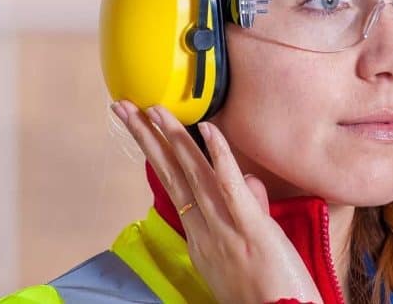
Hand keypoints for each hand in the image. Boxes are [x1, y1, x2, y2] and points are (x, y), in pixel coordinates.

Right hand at [111, 101, 322, 303]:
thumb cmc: (267, 294)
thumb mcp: (249, 248)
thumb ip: (248, 209)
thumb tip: (248, 182)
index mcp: (202, 237)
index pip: (174, 185)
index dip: (156, 153)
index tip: (142, 126)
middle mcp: (205, 232)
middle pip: (173, 175)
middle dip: (147, 139)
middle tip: (125, 108)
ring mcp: (226, 231)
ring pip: (194, 176)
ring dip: (173, 139)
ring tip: (154, 109)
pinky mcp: (253, 232)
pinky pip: (232, 189)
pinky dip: (220, 157)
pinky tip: (207, 130)